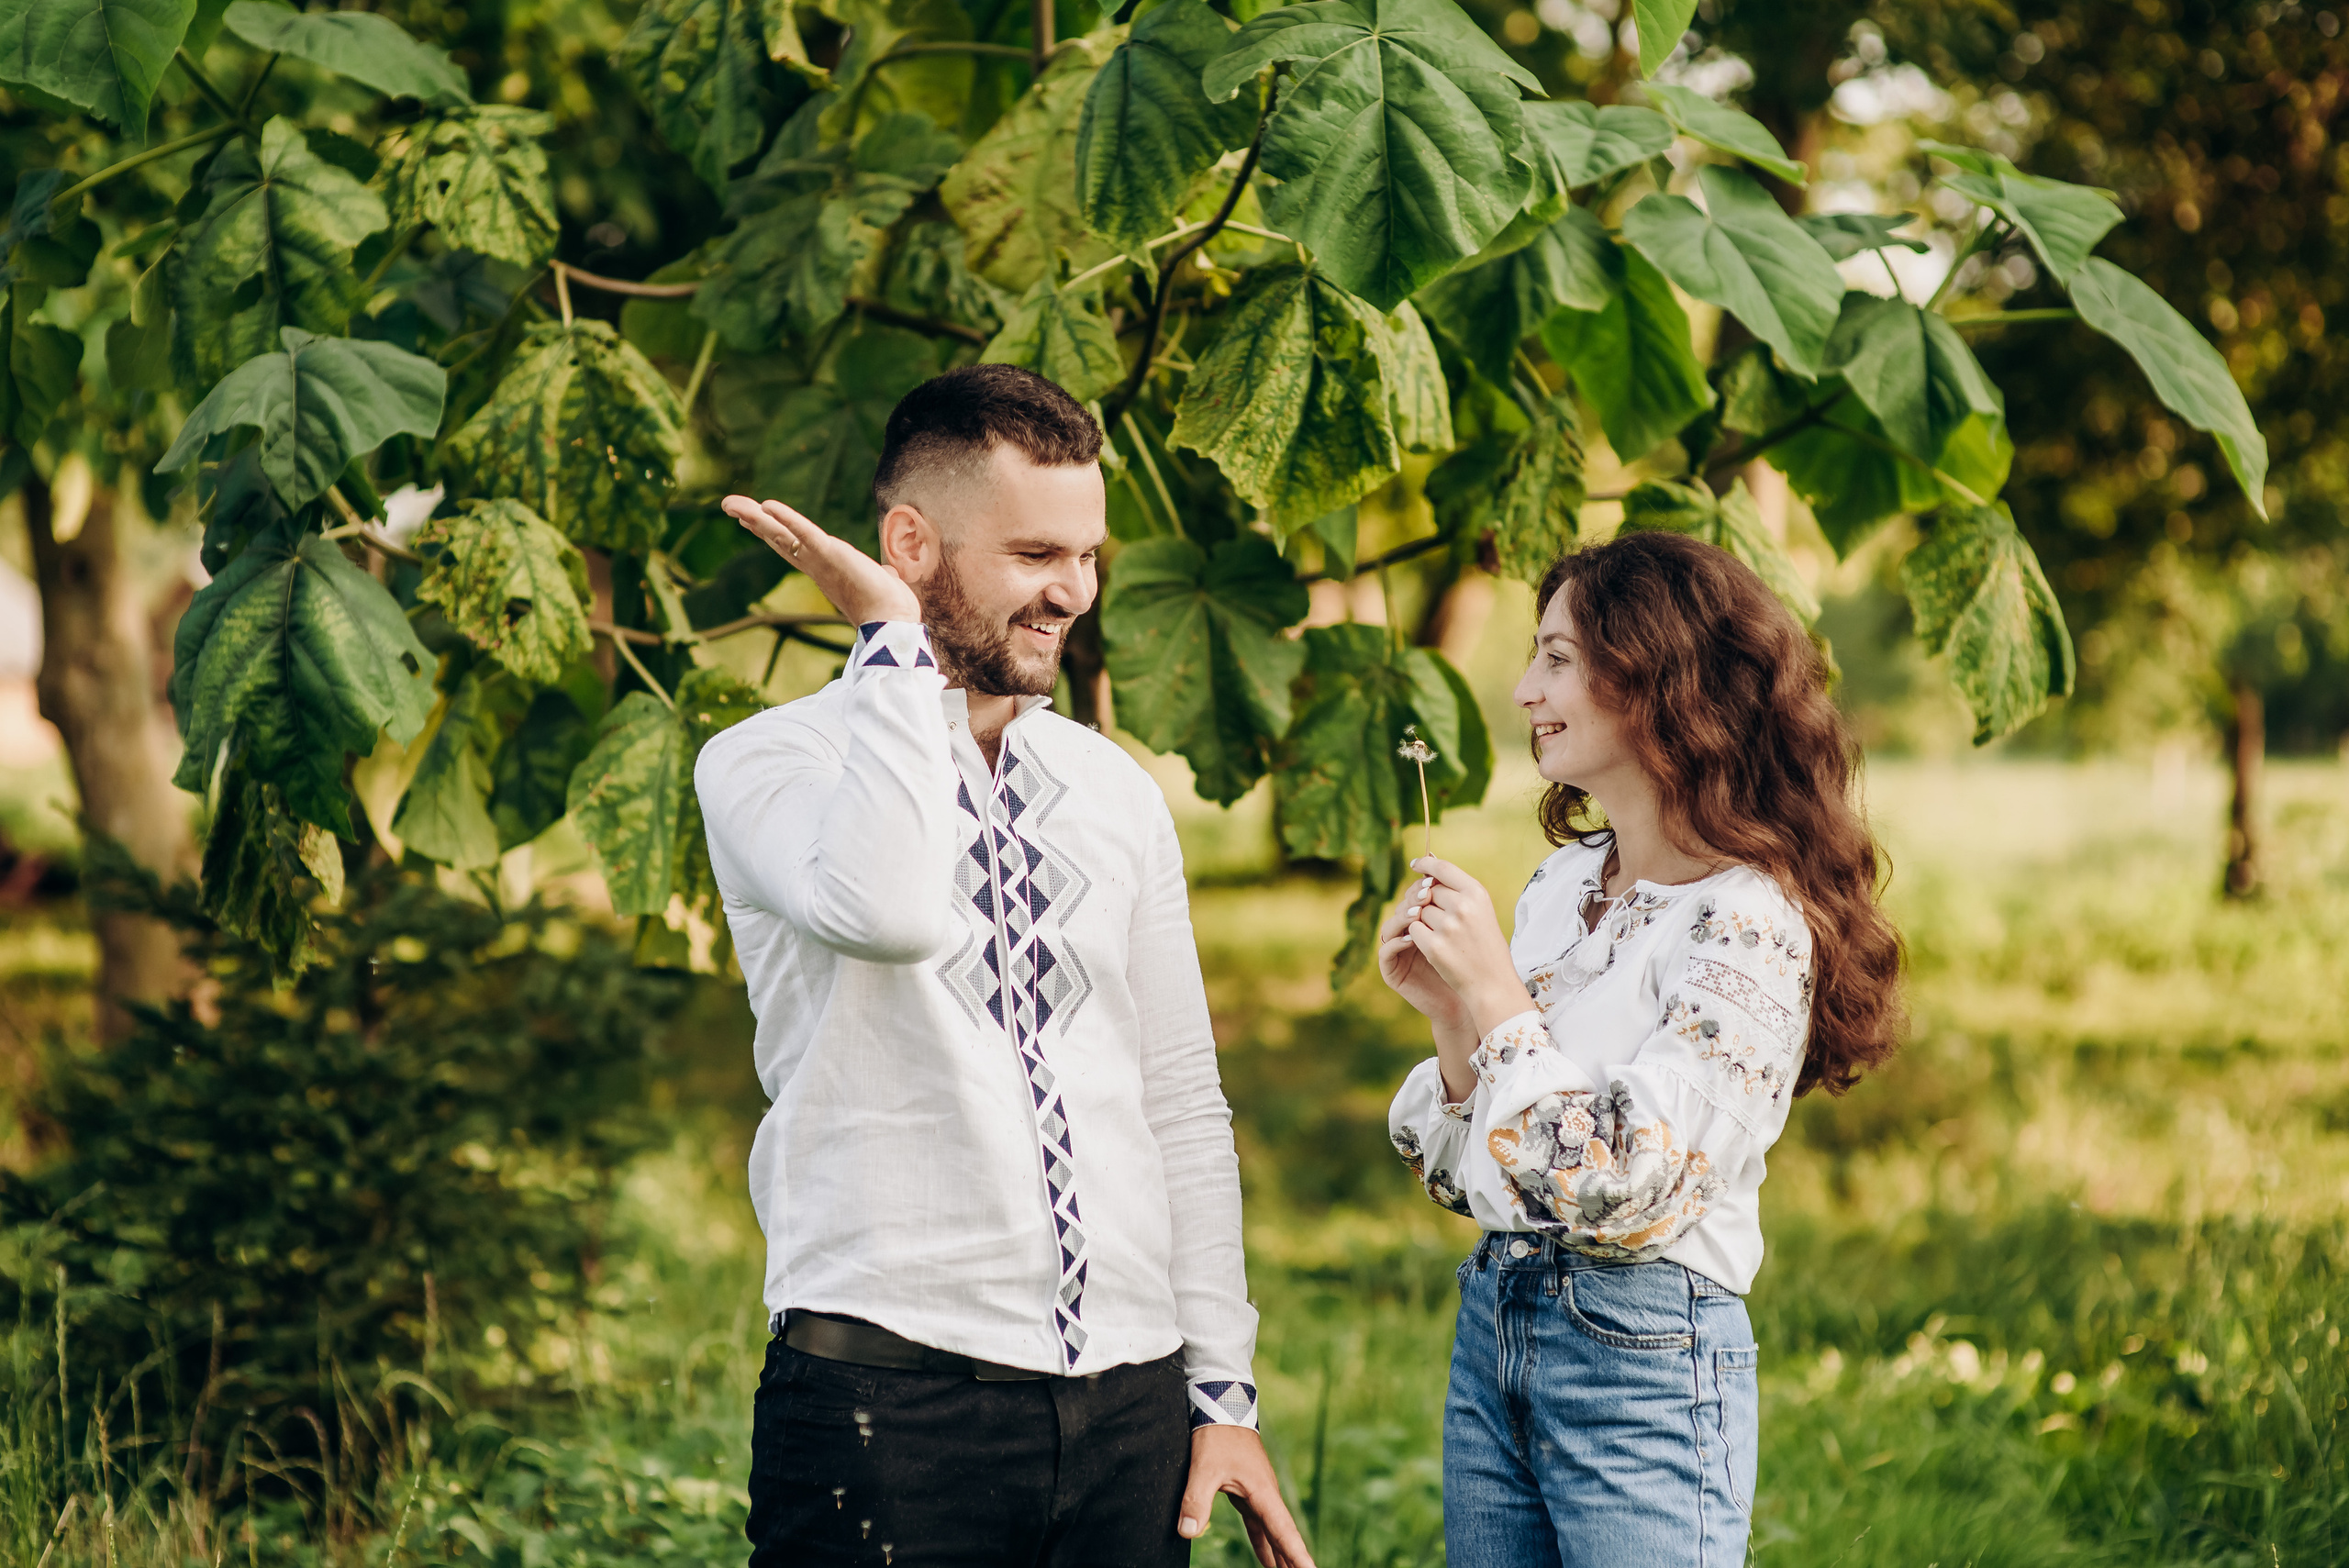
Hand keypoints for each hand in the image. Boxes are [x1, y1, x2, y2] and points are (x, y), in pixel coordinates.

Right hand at [721, 494, 919, 625]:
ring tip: (730, 503)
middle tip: (729, 505)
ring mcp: (819, 561)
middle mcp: (815, 565)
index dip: (772, 530)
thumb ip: (880, 575)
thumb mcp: (881, 582)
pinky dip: (787, 519)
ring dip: (755, 517)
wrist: (893, 623)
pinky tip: (767, 506)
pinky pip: (804, 534)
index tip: (755, 517)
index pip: (791, 546)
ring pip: (780, 534)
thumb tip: (888, 574)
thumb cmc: (890, 609)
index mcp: (825, 569)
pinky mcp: (830, 555)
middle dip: (753, 520)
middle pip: (777, 538)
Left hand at [1180, 1426, 1314, 1567]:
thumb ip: (1197, 1498)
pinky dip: (1266, 1545)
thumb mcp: (1204, 1466)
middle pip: (1284, 1537)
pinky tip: (1268, 1562)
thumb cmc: (1217, 1434)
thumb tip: (1188, 1531)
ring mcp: (1258, 1495)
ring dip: (1281, 1557)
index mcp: (1262, 1492)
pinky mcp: (1247, 1493)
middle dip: (1293, 1561)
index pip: (1283, 1531)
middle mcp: (1266, 1496)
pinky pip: (1260, 1526)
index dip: (1296, 1554)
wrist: (1222, 1406)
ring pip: (1274, 1534)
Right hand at [1378, 893, 1470, 1030]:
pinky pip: (1386, 951)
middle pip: (1400, 907)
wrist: (1473, 996)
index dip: (1420, 886)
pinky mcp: (1392, 971)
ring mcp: (1398, 952)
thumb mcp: (1464, 926)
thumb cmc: (1470, 961)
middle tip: (1426, 895)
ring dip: (1402, 917)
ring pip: (1389, 926)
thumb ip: (1454, 900)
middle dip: (1412, 899)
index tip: (1433, 881)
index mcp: (1423, 920)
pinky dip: (1396, 942)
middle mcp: (1407, 933)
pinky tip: (1412, 937)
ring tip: (1418, 914)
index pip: (1413, 895)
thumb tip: (1443, 863)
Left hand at [1399, 857, 1525, 1035]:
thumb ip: (1458, 892)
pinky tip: (1433, 946)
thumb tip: (1428, 871)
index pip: (1443, 868)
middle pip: (1427, 892)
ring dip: (1423, 922)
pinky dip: (1418, 937)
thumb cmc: (1487, 947)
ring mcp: (1447, 927)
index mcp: (1477, 894)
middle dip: (1426, 902)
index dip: (1426, 864)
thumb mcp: (1481, 912)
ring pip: (1418, 911)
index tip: (1416, 864)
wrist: (1493, 984)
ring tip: (1442, 936)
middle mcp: (1463, 907)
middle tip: (1435, 917)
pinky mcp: (1434, 946)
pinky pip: (1412, 930)